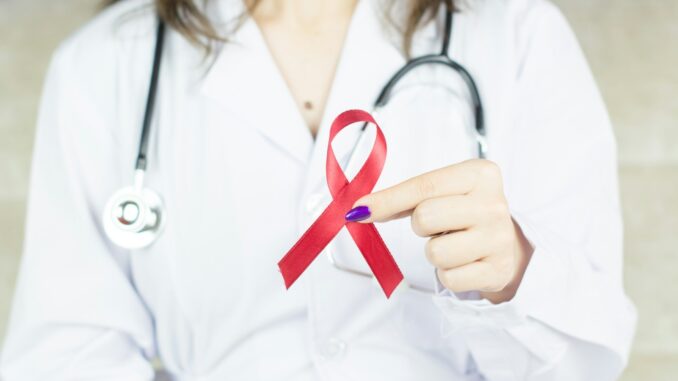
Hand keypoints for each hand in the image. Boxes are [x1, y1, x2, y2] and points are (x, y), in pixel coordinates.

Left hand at [345, 159, 532, 302]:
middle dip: (420, 226)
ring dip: (434, 252)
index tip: (358, 210)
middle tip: (437, 225)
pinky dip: (447, 274)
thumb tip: (359, 210)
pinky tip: (463, 262)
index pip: (424, 187)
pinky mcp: (497, 271)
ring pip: (435, 252)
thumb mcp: (444, 192)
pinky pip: (448, 278)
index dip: (387, 200)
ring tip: (453, 243)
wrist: (507, 243)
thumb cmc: (464, 212)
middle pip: (425, 217)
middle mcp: (493, 204)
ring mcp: (499, 239)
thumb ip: (403, 197)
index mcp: (480, 174)